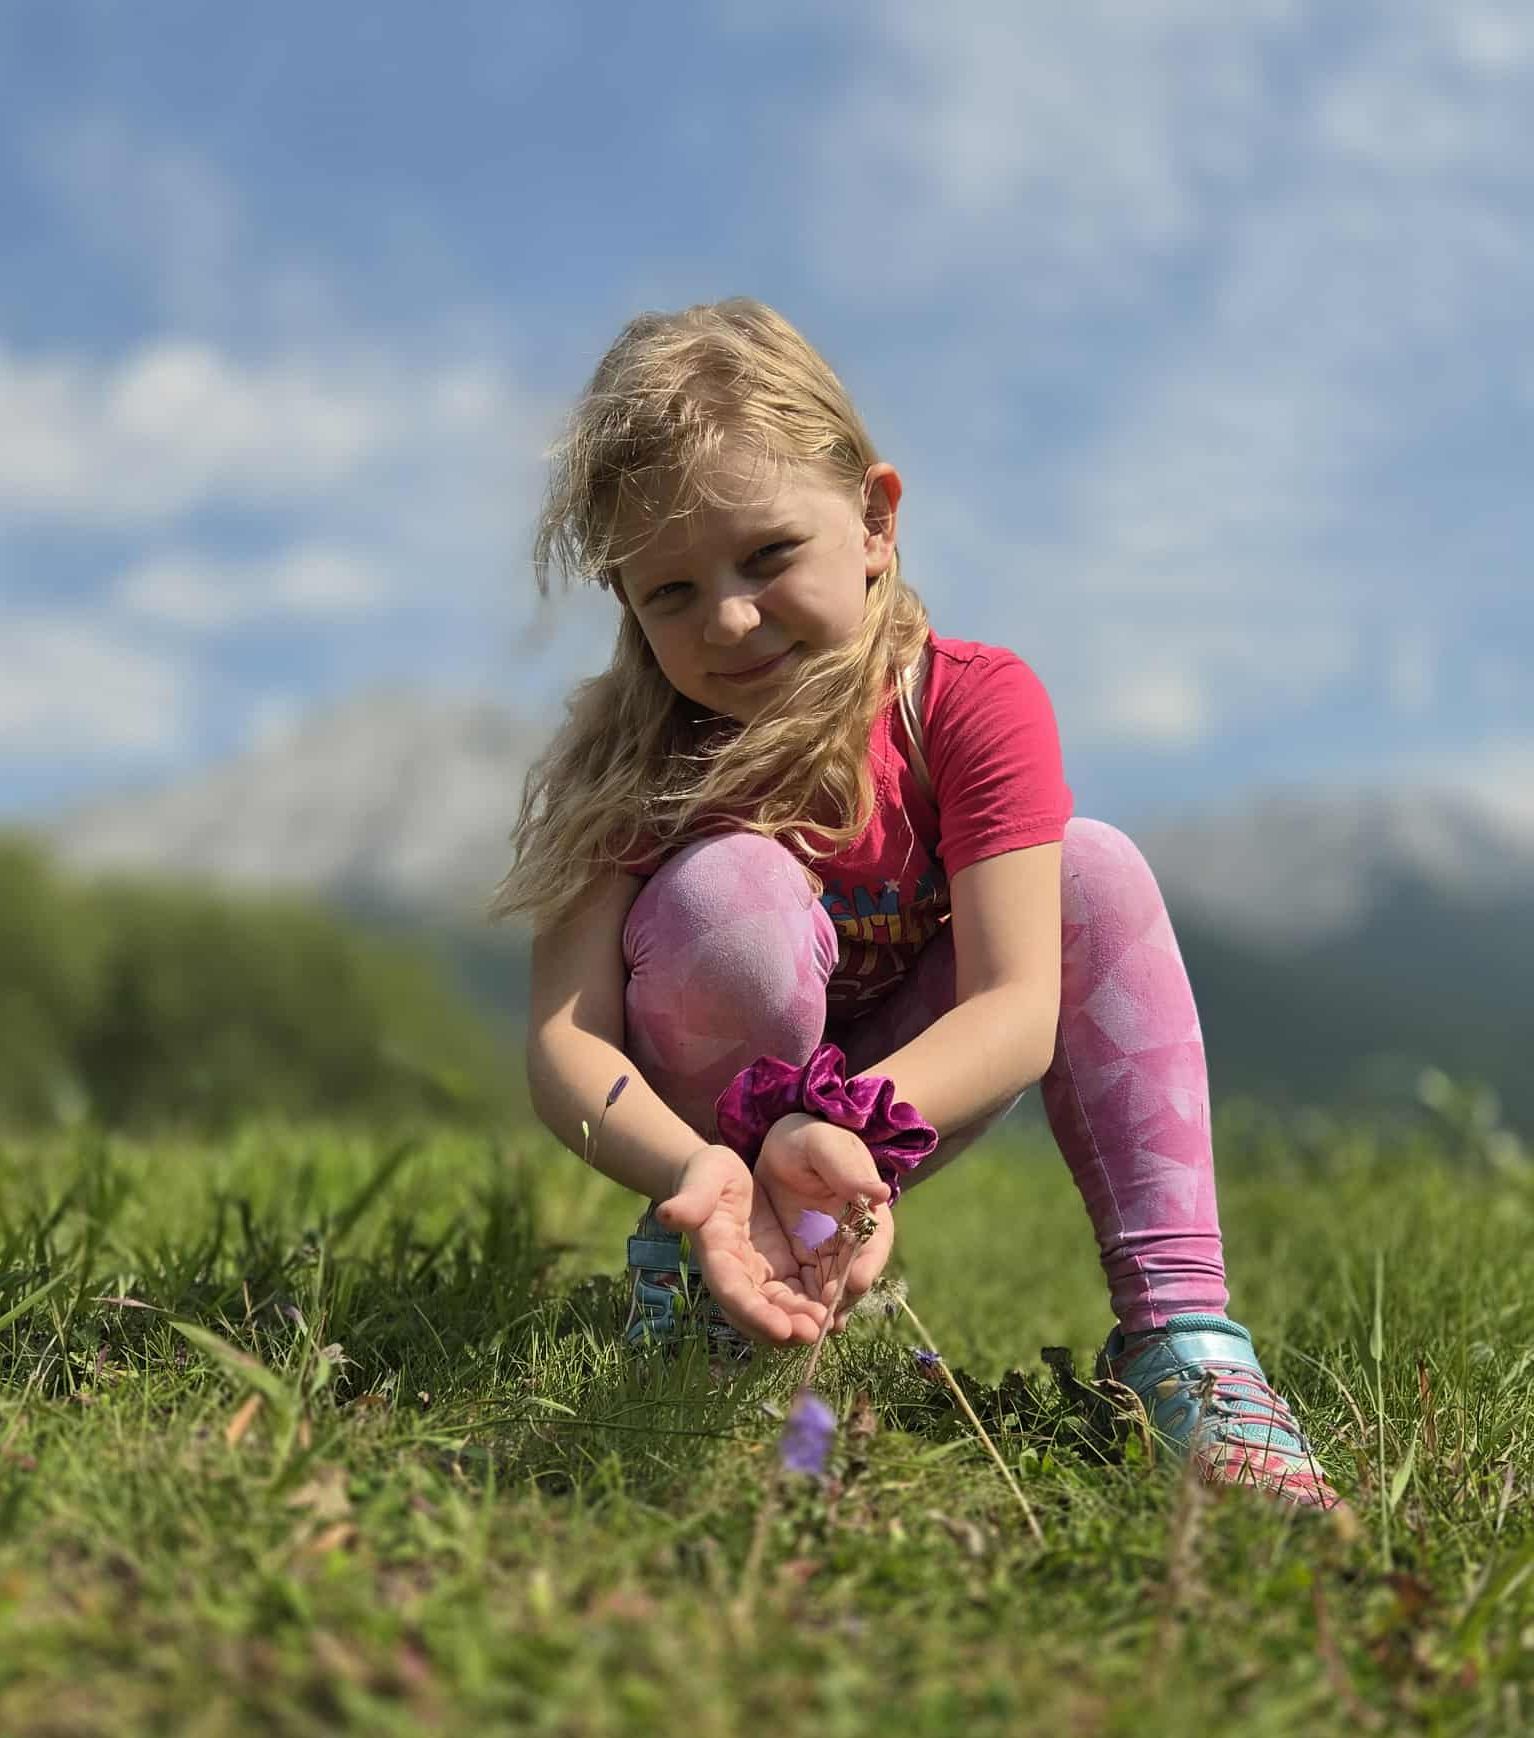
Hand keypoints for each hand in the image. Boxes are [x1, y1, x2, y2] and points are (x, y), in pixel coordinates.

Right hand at [654, 1144, 829, 1345]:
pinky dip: (810, 1307)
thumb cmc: (708, 1173)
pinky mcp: (775, 1270)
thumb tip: (668, 1214)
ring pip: (777, 1310)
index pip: (732, 1291)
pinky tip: (834, 1310)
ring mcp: (755, 1275)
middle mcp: (734, 1274)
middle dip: (784, 1327)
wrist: (717, 1176)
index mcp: (715, 1254)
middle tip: (815, 1332)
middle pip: (757, 1312)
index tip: (781, 1328)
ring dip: (800, 1322)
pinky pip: (793, 1296)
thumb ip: (690, 1199)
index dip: (755, 1313)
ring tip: (830, 1325)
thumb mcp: (702, 1179)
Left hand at [755, 1114, 895, 1332]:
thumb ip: (844, 1167)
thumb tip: (878, 1191)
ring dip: (819, 1313)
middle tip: (825, 1320)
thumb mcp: (823, 1144)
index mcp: (866, 1209)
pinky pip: (802, 1293)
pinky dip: (797, 1309)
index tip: (855, 1281)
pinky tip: (786, 1325)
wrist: (778, 1149)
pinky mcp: (801, 1265)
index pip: (874, 1242)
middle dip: (840, 1301)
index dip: (867, 1263)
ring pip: (828, 1292)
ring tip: (805, 1331)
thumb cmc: (805, 1139)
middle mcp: (852, 1239)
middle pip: (852, 1277)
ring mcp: (826, 1256)